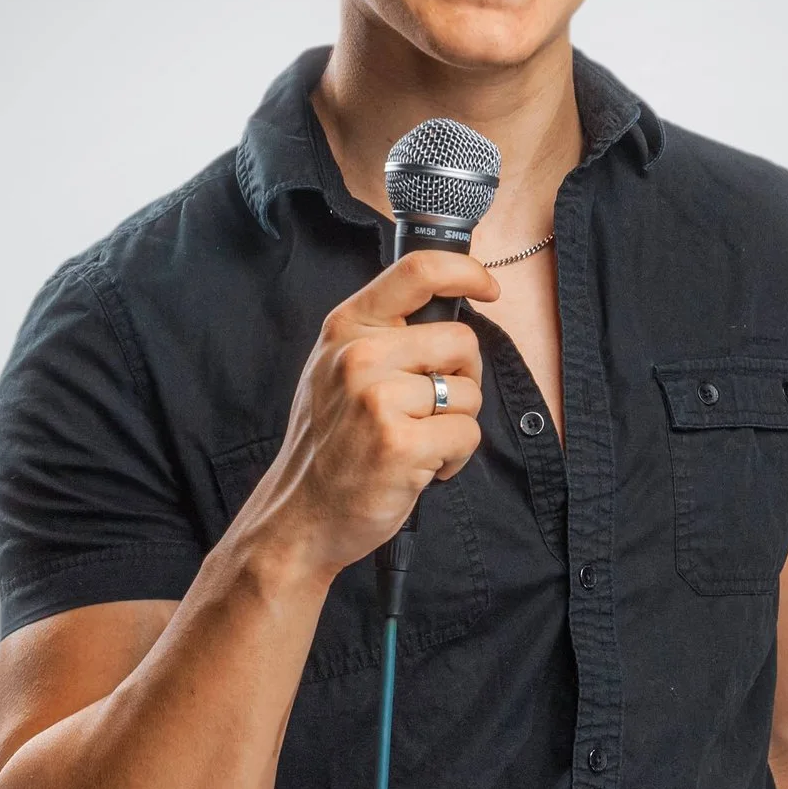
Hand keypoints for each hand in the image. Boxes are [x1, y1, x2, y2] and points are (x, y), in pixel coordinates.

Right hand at [236, 249, 498, 579]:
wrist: (300, 516)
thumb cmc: (329, 445)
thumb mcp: (335, 370)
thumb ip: (382, 336)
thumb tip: (451, 306)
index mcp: (346, 329)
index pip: (418, 272)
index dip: (466, 273)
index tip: (487, 289)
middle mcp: (359, 356)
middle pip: (460, 341)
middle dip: (464, 377)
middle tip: (434, 409)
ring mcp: (378, 400)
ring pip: (469, 392)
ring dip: (456, 424)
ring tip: (416, 444)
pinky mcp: (401, 444)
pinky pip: (468, 434)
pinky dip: (455, 458)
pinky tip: (420, 469)